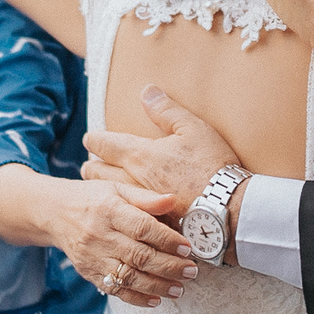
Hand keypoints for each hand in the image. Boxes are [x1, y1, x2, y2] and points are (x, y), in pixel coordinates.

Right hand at [55, 177, 197, 307]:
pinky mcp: (89, 273)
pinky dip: (136, 298)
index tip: (188, 248)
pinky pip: (114, 289)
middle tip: (191, 271)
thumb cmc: (93, 198)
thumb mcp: (117, 188)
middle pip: (139, 256)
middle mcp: (101, 236)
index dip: (167, 239)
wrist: (55, 214)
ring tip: (179, 289)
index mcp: (110, 210)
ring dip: (157, 286)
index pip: (143, 228)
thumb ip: (146, 197)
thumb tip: (173, 200)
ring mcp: (93, 257)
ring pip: (129, 277)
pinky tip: (156, 300)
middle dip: (169, 266)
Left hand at [83, 85, 239, 221]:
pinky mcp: (149, 222)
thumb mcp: (193, 129)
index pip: (107, 145)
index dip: (95, 140)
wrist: (225, 207)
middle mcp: (133, 180)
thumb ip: (167, 111)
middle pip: (99, 173)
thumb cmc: (211, 164)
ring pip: (109, 195)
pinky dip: (119, 208)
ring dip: (101, 188)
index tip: (89, 138)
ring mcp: (139, 204)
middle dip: (92, 168)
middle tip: (88, 165)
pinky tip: (122, 209)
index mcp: (141, 155)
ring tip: (99, 186)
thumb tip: (147, 91)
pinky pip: (125, 213)